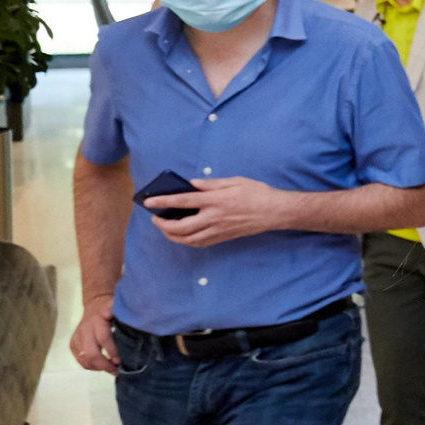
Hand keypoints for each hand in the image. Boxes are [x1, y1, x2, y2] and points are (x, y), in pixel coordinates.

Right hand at [69, 302, 118, 374]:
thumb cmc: (110, 308)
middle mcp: (85, 330)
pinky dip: (89, 366)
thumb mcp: (117, 307)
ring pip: (84, 358)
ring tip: (110, 370)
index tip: (120, 361)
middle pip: (91, 353)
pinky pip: (79, 359)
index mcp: (97, 321)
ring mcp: (77, 337)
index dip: (111, 351)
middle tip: (116, 371)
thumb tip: (121, 316)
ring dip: (97, 367)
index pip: (104, 339)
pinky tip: (100, 367)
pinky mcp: (72, 343)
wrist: (94, 305)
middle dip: (104, 365)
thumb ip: (119, 312)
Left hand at [147, 176, 297, 247]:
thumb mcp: (235, 181)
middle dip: (163, 224)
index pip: (183, 201)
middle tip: (155, 219)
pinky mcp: (223, 237)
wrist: (275, 211)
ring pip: (188, 239)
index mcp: (216, 200)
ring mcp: (219, 230)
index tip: (149, 202)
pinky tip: (182, 236)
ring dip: (172, 236)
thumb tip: (191, 184)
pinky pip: (199, 243)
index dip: (163, 202)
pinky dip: (186, 241)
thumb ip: (211, 184)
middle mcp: (214, 217)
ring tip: (165, 228)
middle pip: (181, 226)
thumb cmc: (257, 193)